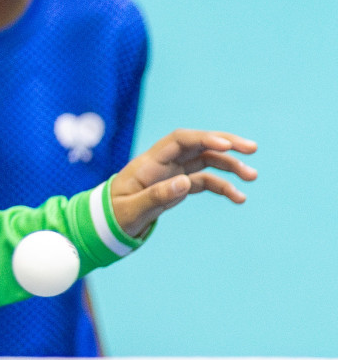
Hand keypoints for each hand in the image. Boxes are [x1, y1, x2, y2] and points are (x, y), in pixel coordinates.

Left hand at [110, 130, 257, 237]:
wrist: (107, 221)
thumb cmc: (114, 214)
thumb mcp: (131, 209)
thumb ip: (156, 196)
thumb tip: (185, 182)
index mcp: (149, 163)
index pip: (179, 140)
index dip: (203, 139)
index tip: (226, 145)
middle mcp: (163, 163)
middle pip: (198, 144)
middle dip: (225, 143)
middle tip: (252, 148)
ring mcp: (173, 173)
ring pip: (206, 161)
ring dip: (230, 166)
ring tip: (252, 177)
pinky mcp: (179, 185)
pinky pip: (205, 181)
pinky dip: (223, 187)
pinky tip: (239, 198)